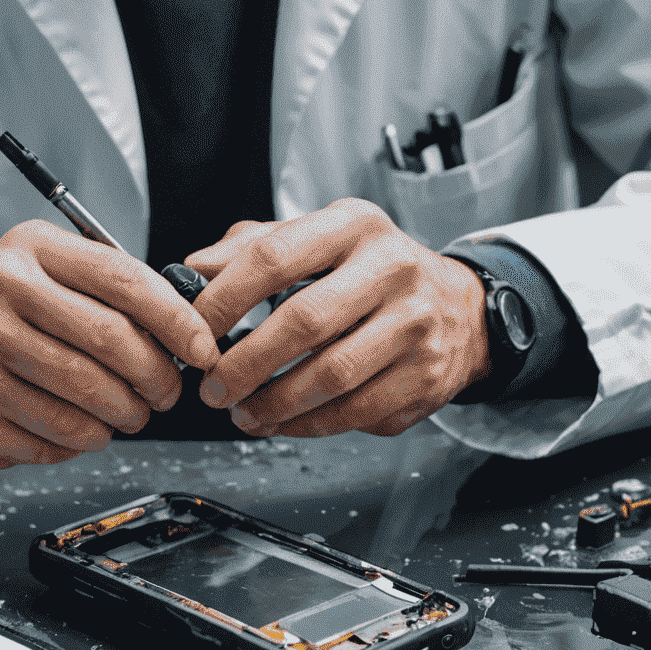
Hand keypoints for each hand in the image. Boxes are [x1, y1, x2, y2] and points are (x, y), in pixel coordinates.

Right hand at [0, 220, 219, 468]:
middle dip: (156, 377)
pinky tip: (79, 427)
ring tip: (127, 413)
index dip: (176, 319)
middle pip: (110, 345)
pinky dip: (80, 442)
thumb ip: (104, 284)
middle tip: (165, 391)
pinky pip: (51, 442)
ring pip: (85, 404)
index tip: (201, 346)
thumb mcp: (40, 263)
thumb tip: (179, 326)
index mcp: (29, 251)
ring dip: (123, 418)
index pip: (123, 281)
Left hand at [186, 199, 490, 437]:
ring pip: (330, 376)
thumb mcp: (319, 239)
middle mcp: (392, 268)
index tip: (194, 330)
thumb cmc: (371, 271)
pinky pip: (355, 412)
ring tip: (243, 410)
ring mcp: (415, 324)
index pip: (274, 258)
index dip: (224, 299)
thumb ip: (253, 247)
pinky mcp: (425, 375)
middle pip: (303, 323)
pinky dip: (307, 424)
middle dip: (245, 363)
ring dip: (273, 403)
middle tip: (213, 386)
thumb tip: (192, 271)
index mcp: (354, 225)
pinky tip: (282, 421)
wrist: (457, 308)